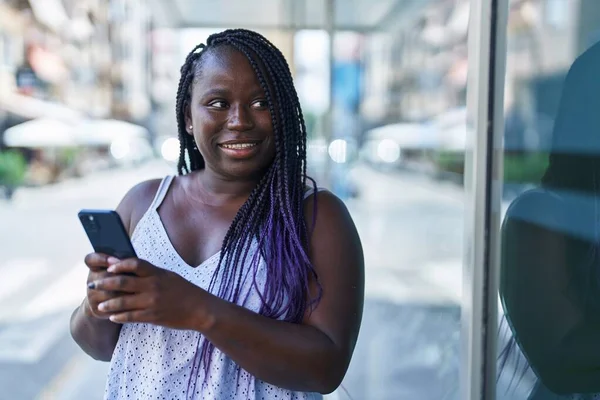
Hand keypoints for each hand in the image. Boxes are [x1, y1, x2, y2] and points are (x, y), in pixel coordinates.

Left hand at [87, 258, 208, 329]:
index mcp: (157, 273)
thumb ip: (151, 273)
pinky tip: (112, 317)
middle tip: (92, 285)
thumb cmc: (184, 291)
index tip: (108, 266)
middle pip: (123, 282)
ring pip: (123, 302)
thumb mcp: (169, 276)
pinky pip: (131, 317)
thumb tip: (131, 268)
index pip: (135, 263)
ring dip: (108, 304)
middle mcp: (153, 286)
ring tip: (98, 305)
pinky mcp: (153, 316)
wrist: (200, 309)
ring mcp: (152, 302)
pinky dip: (119, 316)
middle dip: (104, 283)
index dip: (119, 264)